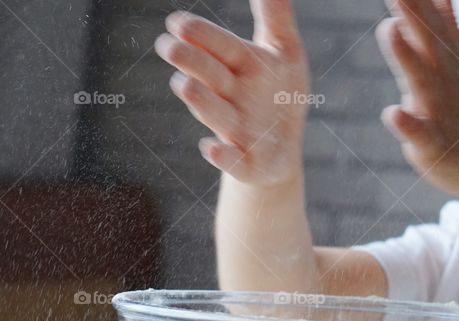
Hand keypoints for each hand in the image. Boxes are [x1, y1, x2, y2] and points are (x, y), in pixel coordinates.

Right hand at [155, 0, 308, 184]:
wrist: (282, 149)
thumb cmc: (279, 93)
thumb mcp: (285, 52)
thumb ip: (274, 15)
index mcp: (241, 66)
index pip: (221, 46)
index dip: (202, 36)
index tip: (177, 22)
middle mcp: (232, 97)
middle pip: (211, 77)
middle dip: (193, 63)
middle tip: (168, 47)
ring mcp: (236, 131)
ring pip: (217, 115)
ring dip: (201, 102)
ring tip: (184, 85)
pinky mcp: (247, 164)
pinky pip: (233, 161)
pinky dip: (223, 156)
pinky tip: (212, 147)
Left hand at [376, 0, 458, 196]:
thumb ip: (446, 26)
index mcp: (446, 57)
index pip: (430, 16)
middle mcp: (444, 78)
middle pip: (426, 39)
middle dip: (411, 11)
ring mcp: (440, 111)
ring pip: (420, 81)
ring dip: (406, 56)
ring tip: (389, 28)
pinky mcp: (434, 145)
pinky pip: (419, 134)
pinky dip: (408, 124)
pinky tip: (394, 113)